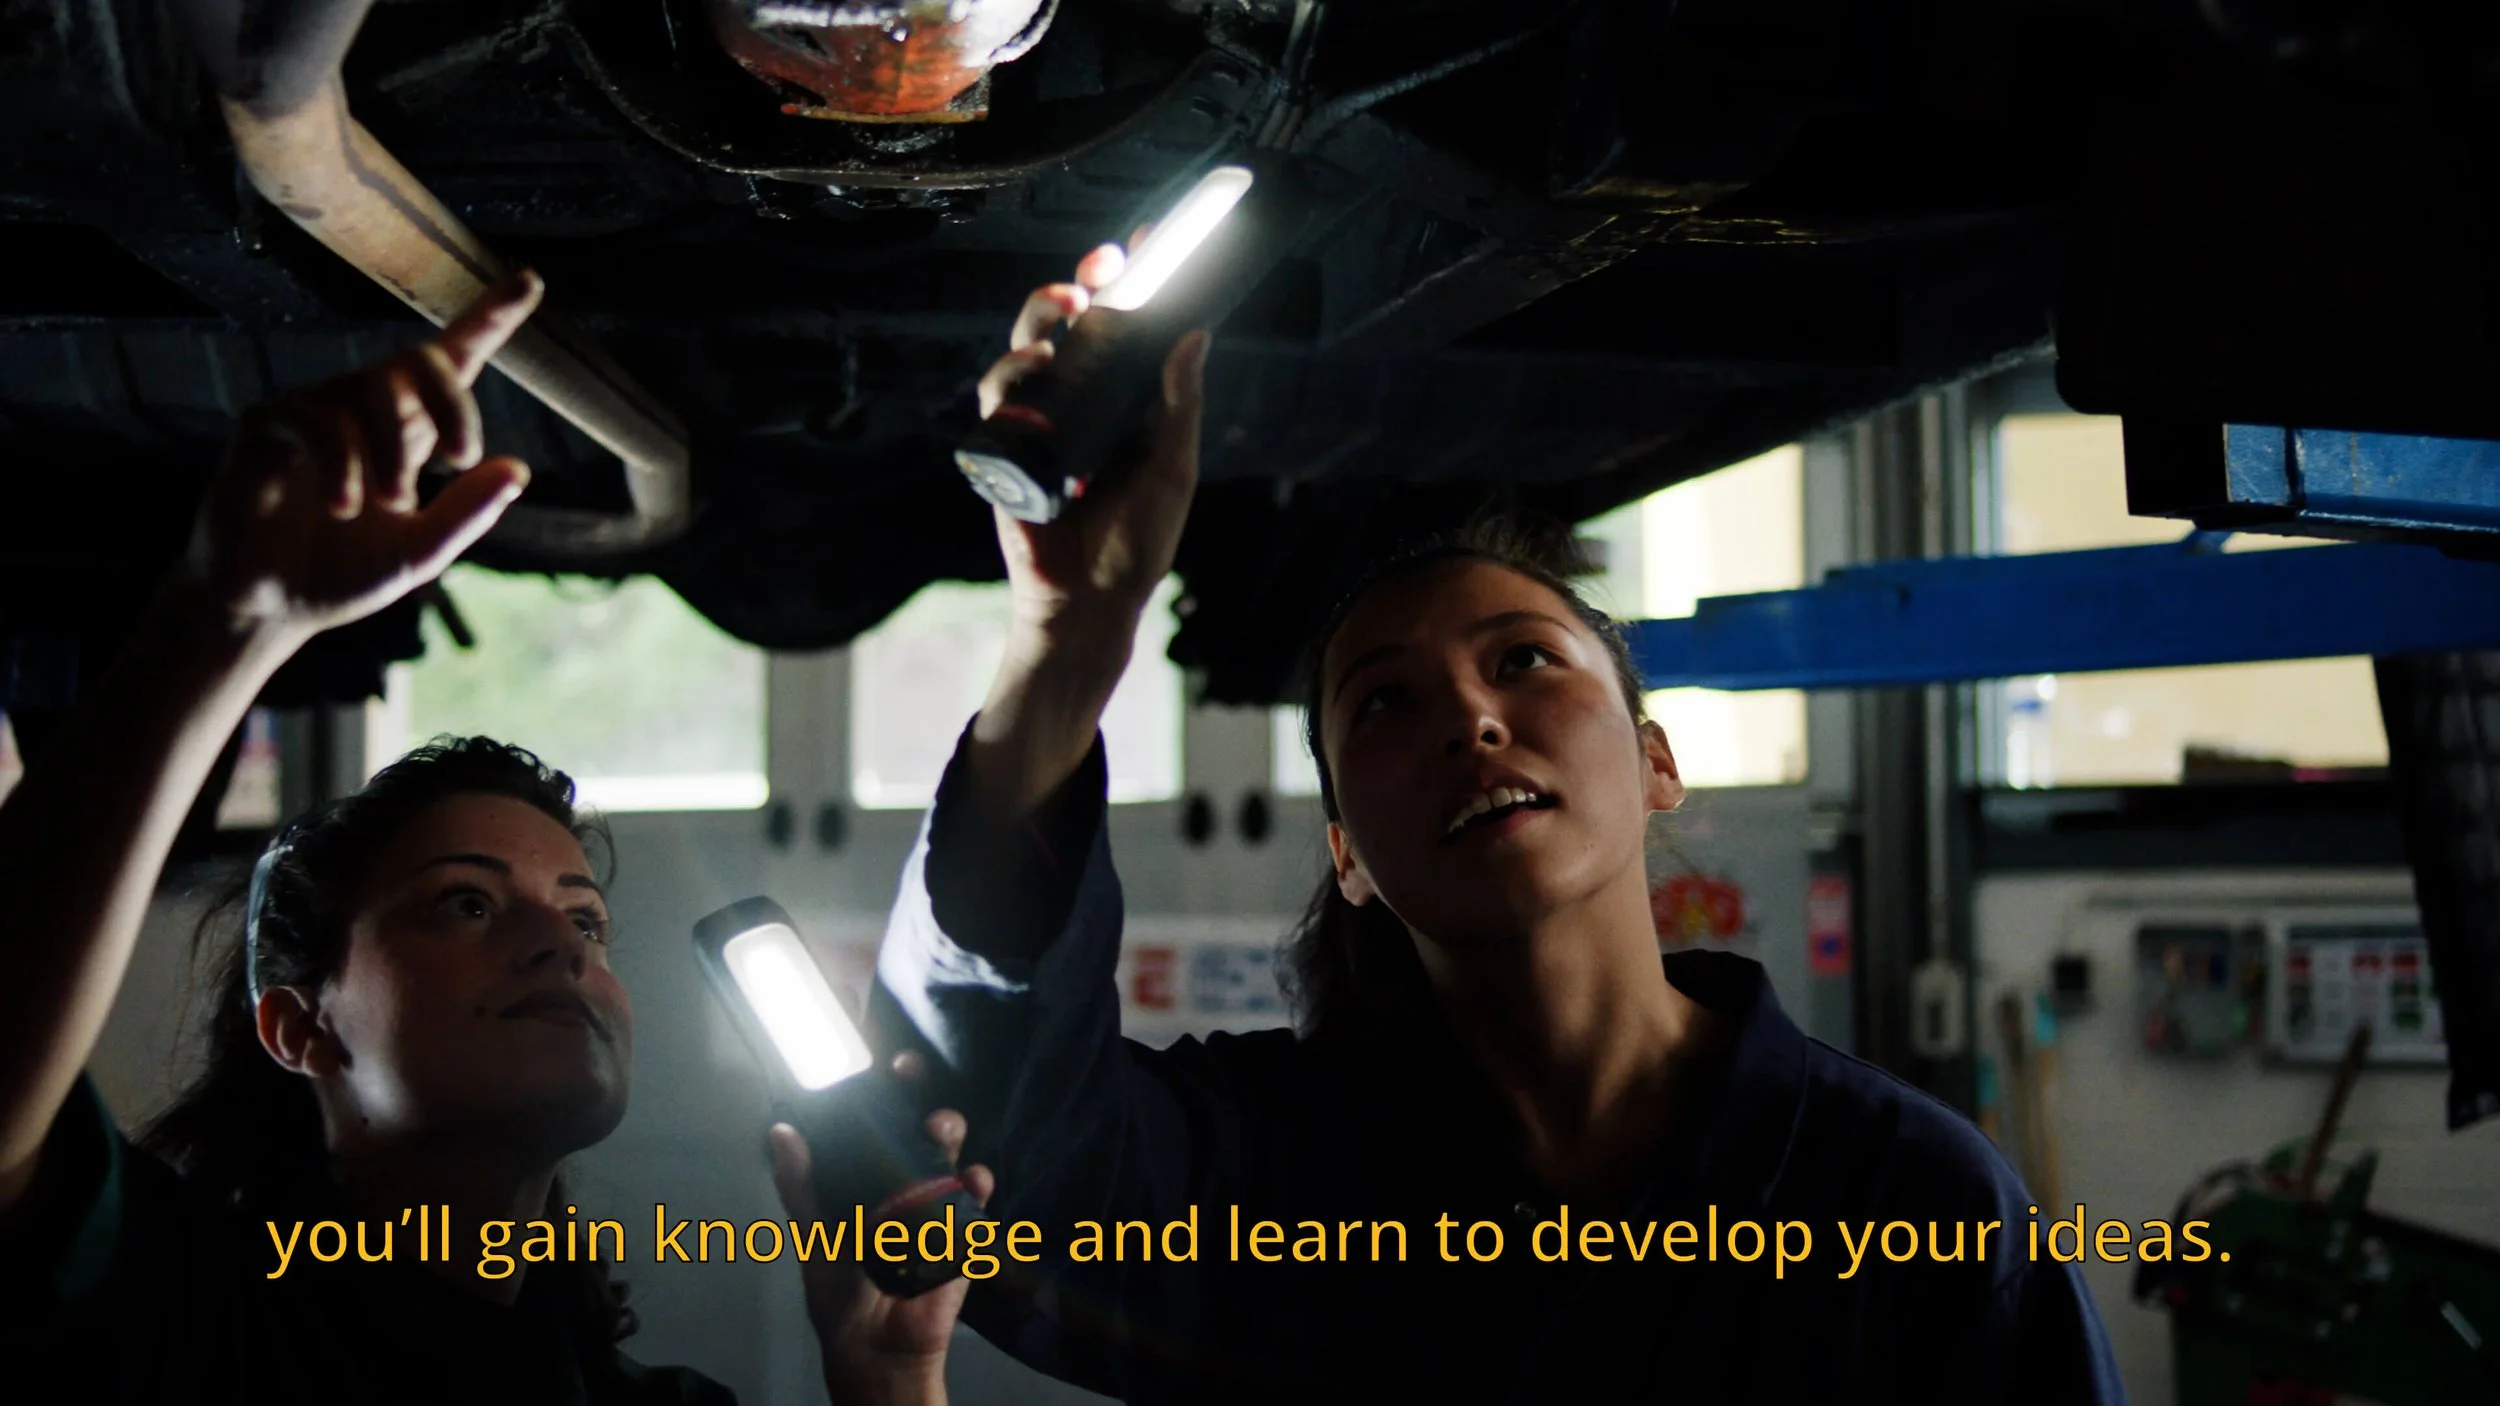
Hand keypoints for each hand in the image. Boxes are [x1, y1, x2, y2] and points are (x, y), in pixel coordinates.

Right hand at [183, 271, 542, 642]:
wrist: (266, 609)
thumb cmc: (339, 575)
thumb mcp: (419, 553)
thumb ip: (467, 514)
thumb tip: (518, 468)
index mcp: (408, 431)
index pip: (450, 361)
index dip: (488, 318)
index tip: (530, 280)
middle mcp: (363, 410)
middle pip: (421, 360)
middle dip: (454, 405)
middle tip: (460, 460)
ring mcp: (314, 411)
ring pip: (372, 386)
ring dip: (395, 449)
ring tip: (390, 502)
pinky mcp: (267, 425)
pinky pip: (317, 418)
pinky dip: (343, 462)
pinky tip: (345, 506)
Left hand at [771, 1053, 996, 1405]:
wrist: (876, 1350)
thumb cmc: (840, 1295)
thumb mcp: (813, 1236)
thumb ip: (800, 1186)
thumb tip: (780, 1131)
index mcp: (868, 1185)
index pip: (882, 1130)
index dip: (891, 1095)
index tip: (896, 1066)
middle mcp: (904, 1191)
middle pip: (924, 1137)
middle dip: (930, 1111)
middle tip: (924, 1104)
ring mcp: (938, 1212)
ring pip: (953, 1160)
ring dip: (952, 1140)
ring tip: (942, 1133)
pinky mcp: (964, 1237)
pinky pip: (977, 1202)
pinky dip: (977, 1185)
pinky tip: (971, 1179)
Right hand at [977, 241, 1209, 655]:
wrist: (1094, 602)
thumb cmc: (1137, 541)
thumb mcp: (1172, 468)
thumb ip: (1179, 404)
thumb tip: (1194, 335)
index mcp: (1117, 402)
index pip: (1119, 331)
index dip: (1128, 285)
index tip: (1146, 244)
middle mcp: (1074, 406)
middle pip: (1063, 331)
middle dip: (1074, 289)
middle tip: (1099, 272)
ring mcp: (1036, 427)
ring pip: (1022, 355)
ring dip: (1038, 327)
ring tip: (1065, 318)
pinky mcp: (1004, 455)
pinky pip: (996, 406)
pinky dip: (1011, 387)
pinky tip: (1036, 385)